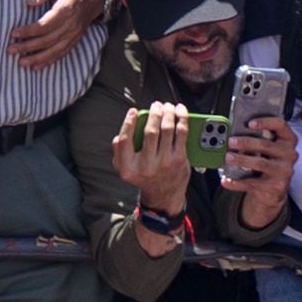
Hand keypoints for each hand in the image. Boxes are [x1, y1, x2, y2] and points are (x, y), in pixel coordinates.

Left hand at [7, 0, 109, 70]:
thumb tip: (29, 2)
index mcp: (66, 9)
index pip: (45, 24)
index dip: (29, 31)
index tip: (13, 33)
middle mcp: (71, 25)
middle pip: (47, 39)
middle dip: (28, 46)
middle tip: (10, 50)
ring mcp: (74, 34)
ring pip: (54, 50)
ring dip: (37, 58)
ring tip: (21, 62)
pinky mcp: (75, 40)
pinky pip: (61, 53)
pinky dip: (48, 61)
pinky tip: (36, 66)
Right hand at [111, 102, 195, 220]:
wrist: (163, 196)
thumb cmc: (144, 176)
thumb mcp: (125, 169)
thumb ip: (119, 151)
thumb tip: (123, 130)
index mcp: (128, 167)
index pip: (124, 141)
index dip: (128, 123)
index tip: (133, 111)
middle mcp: (147, 165)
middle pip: (150, 131)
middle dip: (154, 113)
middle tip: (156, 105)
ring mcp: (165, 163)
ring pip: (167, 129)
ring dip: (168, 113)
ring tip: (167, 106)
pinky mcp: (179, 160)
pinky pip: (181, 133)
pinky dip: (182, 119)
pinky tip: (180, 111)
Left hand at [224, 117, 296, 226]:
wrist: (273, 189)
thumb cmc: (267, 161)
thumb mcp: (266, 149)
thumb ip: (257, 139)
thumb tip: (234, 135)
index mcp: (288, 140)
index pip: (280, 125)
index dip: (265, 122)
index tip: (249, 123)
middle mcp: (289, 154)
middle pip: (266, 145)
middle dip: (246, 142)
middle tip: (231, 142)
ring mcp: (284, 171)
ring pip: (260, 163)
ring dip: (241, 159)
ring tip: (228, 157)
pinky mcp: (276, 186)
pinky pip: (253, 183)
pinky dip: (236, 182)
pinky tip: (226, 180)